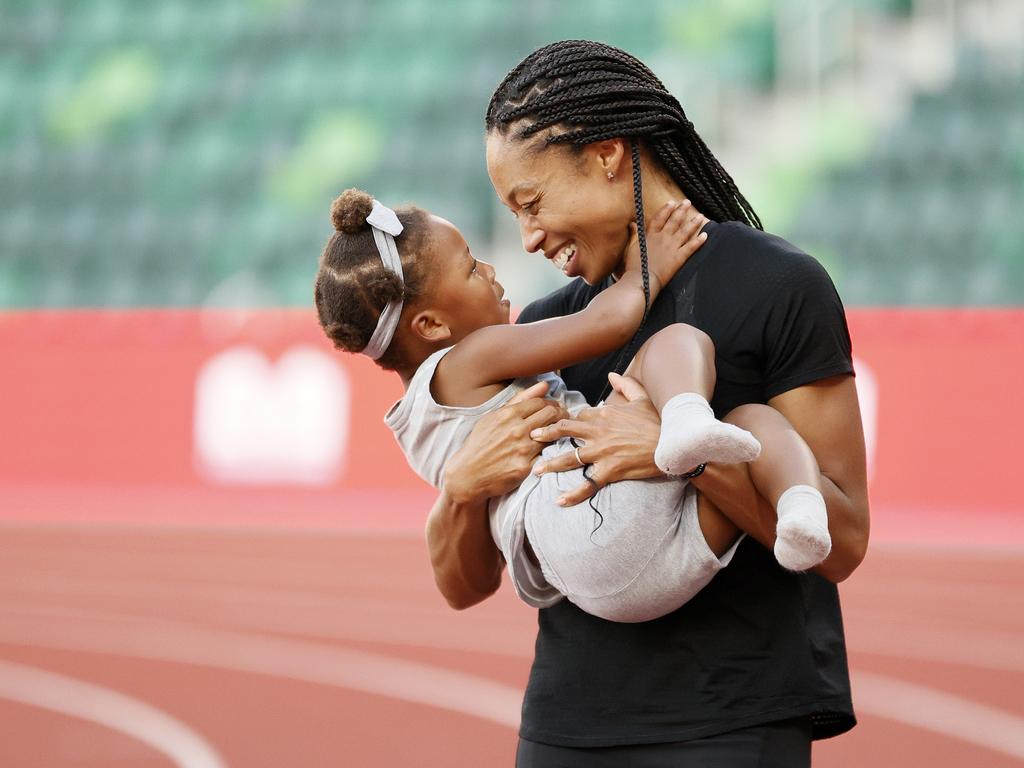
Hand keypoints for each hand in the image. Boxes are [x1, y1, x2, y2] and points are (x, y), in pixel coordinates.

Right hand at [443, 380, 568, 504]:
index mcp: (508, 415)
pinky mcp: (525, 468)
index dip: (552, 404)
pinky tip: (553, 451)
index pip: (540, 403)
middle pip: (551, 415)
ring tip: (560, 434)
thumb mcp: (494, 417)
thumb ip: (520, 399)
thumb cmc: (481, 443)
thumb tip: (544, 384)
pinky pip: (546, 455)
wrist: (468, 474)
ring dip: (559, 433)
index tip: (556, 409)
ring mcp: (521, 449)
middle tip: (564, 419)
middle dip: (562, 415)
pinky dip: (552, 451)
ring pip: (552, 435)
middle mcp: (516, 430)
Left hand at [529, 373, 661, 505]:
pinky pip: (587, 484)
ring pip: (570, 458)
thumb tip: (611, 375)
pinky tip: (559, 501)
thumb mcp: (642, 399)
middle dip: (545, 434)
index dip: (566, 421)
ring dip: (551, 464)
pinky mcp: (610, 470)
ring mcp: (603, 452)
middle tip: (530, 437)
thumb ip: (626, 385)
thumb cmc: (658, 423)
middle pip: (565, 431)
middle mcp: (599, 431)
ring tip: (535, 470)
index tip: (555, 425)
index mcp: (605, 413)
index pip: (578, 416)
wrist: (674, 445)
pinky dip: (573, 494)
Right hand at [624, 200, 708, 291]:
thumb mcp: (632, 247)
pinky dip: (699, 241)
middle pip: (674, 221)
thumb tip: (632, 223)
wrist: (642, 279)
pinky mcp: (679, 257)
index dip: (666, 210)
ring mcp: (672, 247)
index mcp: (651, 236)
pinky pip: (691, 247)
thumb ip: (634, 234)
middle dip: (682, 210)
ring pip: (685, 231)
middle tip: (687, 202)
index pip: (659, 218)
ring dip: (693, 223)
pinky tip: (705, 235)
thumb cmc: (634, 266)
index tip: (672, 203)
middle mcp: (663, 238)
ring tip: (700, 216)